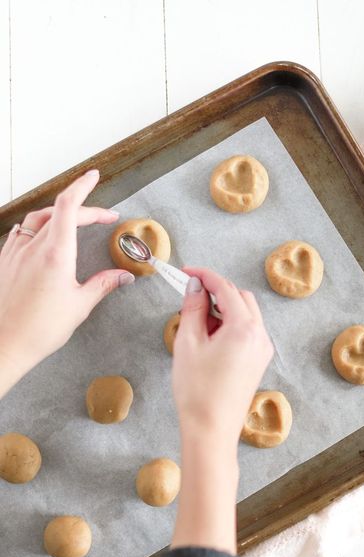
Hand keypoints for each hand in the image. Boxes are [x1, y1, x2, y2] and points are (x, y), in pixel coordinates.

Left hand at [0, 170, 133, 396]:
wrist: (5, 345)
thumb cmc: (39, 329)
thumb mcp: (79, 305)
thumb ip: (103, 284)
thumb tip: (124, 275)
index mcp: (55, 254)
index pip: (69, 206)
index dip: (82, 186)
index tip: (94, 176)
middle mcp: (32, 247)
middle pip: (58, 211)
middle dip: (84, 208)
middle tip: (103, 217)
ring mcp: (15, 252)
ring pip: (37, 218)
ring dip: (58, 214)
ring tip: (75, 222)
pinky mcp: (5, 262)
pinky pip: (21, 232)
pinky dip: (38, 227)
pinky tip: (44, 237)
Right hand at [173, 267, 273, 450]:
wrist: (211, 430)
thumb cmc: (197, 391)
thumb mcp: (188, 344)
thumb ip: (193, 309)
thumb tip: (195, 287)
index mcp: (244, 328)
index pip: (225, 288)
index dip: (204, 276)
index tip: (186, 272)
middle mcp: (260, 335)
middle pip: (240, 297)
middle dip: (216, 291)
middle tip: (190, 295)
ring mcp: (262, 349)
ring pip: (246, 313)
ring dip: (224, 308)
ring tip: (197, 321)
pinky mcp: (258, 361)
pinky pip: (248, 331)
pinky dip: (231, 324)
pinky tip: (210, 337)